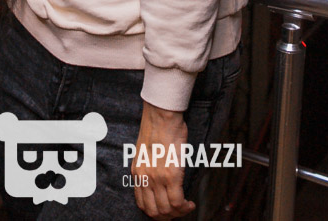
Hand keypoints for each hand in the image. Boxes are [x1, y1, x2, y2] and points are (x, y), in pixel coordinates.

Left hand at [133, 102, 194, 219]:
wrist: (161, 116)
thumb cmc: (157, 128)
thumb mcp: (145, 152)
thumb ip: (149, 168)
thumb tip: (159, 182)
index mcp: (137, 173)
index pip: (142, 204)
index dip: (155, 213)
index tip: (166, 210)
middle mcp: (144, 178)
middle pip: (154, 211)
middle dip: (168, 217)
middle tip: (178, 212)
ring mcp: (157, 178)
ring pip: (166, 209)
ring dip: (178, 213)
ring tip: (186, 207)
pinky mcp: (171, 175)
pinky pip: (177, 201)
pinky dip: (185, 207)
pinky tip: (190, 203)